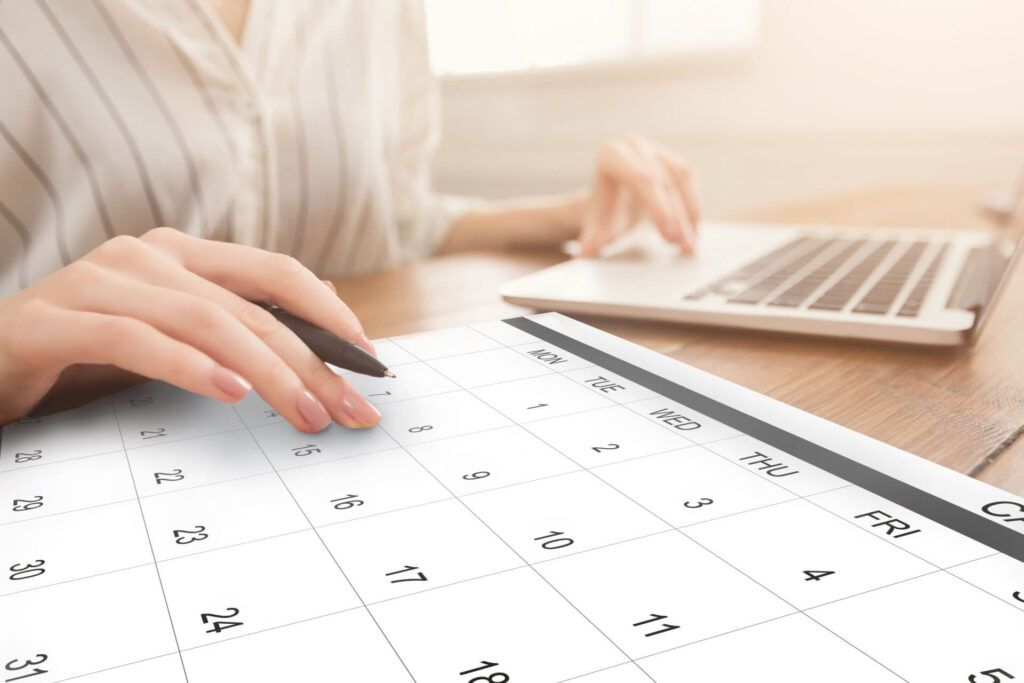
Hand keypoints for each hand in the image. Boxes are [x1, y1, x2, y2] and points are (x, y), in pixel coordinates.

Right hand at [0, 228, 381, 431]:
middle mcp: (145, 255)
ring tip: (306, 414)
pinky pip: (136, 340)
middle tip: (351, 411)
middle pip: (250, 306)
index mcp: (181, 254)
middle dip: (310, 362)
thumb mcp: (175, 340)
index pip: (275, 273)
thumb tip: (328, 327)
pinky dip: (189, 366)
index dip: (329, 313)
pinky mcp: (56, 320)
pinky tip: (230, 392)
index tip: (371, 363)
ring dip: (266, 371)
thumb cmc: (88, 353)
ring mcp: (99, 280)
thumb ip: (238, 329)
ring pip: (205, 320)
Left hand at [579, 136, 701, 256]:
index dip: (659, 207)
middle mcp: (634, 147)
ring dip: (691, 212)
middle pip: (664, 180)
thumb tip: (585, 254)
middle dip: (678, 216)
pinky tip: (694, 231)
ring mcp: (655, 150)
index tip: (669, 235)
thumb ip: (591, 239)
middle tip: (685, 246)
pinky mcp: (671, 159)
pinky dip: (693, 207)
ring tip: (691, 244)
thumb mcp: (596, 224)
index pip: (642, 179)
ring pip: (682, 179)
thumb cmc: (602, 211)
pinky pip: (689, 181)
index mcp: (612, 156)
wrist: (610, 198)